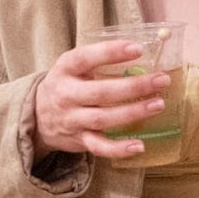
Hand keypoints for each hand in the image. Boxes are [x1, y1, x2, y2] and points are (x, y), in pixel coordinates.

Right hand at [32, 39, 169, 159]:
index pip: (85, 58)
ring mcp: (72, 119)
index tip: (138, 48)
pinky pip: (99, 147)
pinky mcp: (78, 140)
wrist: (37, 116)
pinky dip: (119, 149)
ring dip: (132, 113)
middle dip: (133, 87)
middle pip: (100, 92)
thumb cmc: (67, 84)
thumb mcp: (73, 66)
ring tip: (158, 104)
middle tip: (161, 80)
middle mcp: (66, 94)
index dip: (110, 52)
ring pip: (103, 118)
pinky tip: (139, 145)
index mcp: (65, 69)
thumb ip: (99, 60)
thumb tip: (145, 51)